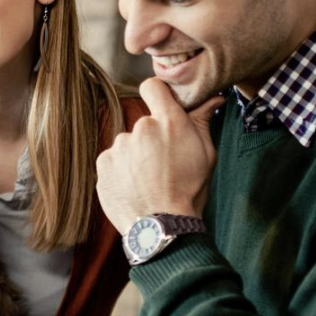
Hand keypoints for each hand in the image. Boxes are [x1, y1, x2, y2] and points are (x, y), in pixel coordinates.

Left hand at [95, 78, 223, 232]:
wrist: (161, 228)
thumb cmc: (189, 191)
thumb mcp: (207, 156)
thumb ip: (203, 121)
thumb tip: (213, 97)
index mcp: (168, 122)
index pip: (153, 86)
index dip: (157, 94)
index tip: (161, 107)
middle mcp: (140, 128)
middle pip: (143, 124)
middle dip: (152, 139)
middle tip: (163, 164)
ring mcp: (118, 146)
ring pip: (127, 145)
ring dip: (136, 157)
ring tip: (149, 181)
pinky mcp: (103, 164)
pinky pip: (113, 161)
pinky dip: (121, 171)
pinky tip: (134, 188)